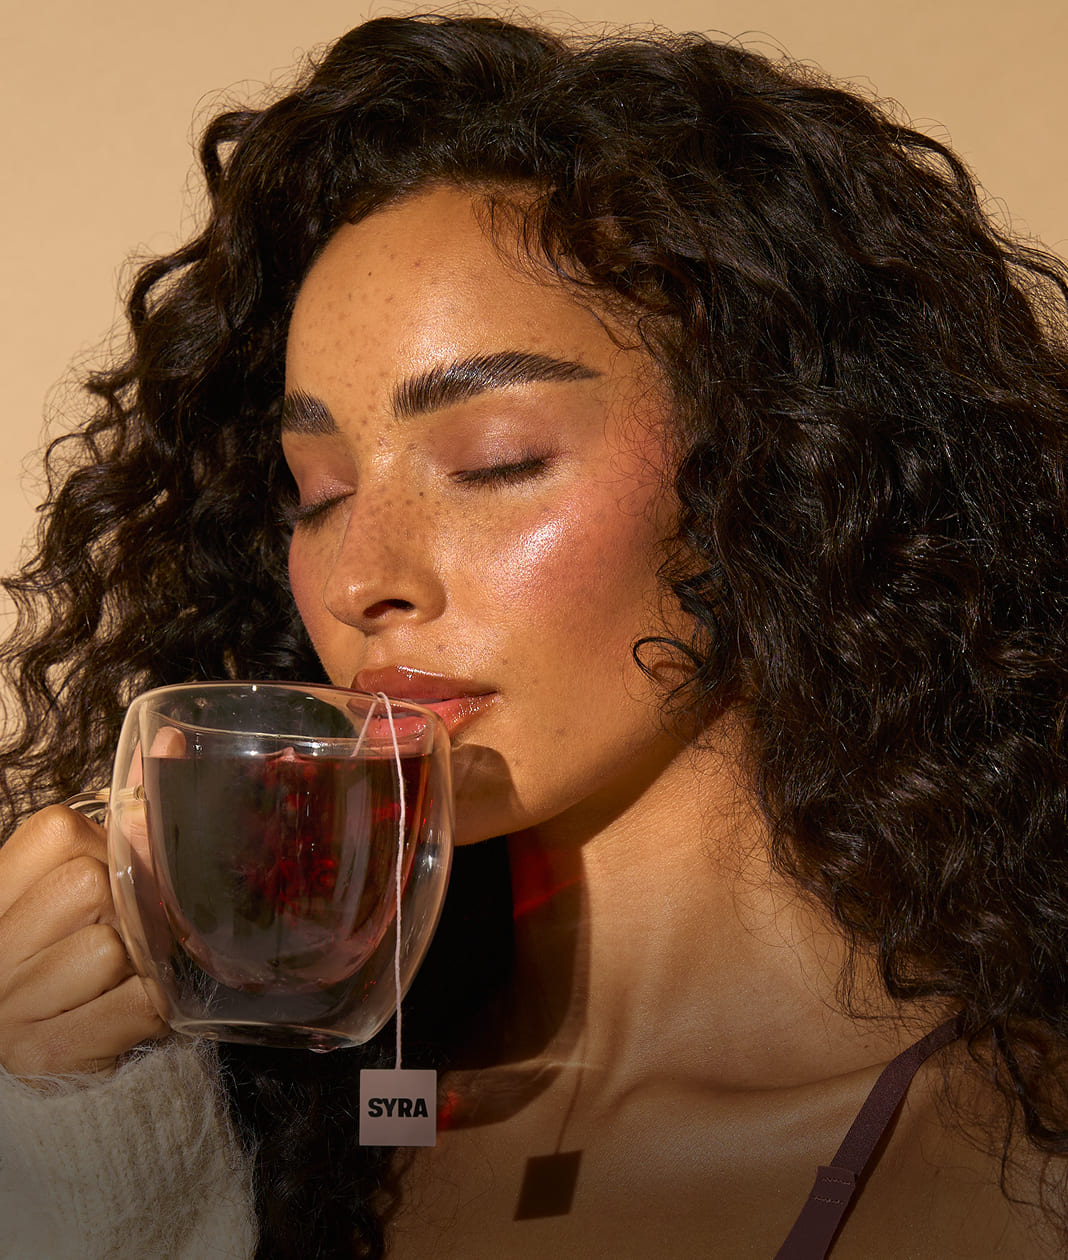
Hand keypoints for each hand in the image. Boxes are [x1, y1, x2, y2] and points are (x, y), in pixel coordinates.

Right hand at [0, 804, 168, 1079]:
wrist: (33, 1048)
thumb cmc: (65, 944)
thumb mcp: (74, 871)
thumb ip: (121, 808)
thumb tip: (174, 737)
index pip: (60, 832)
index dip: (104, 847)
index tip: (105, 872)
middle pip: (93, 887)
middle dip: (127, 905)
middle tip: (119, 928)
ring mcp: (12, 1006)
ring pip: (116, 948)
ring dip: (141, 958)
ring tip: (121, 971)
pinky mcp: (49, 1053)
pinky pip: (137, 1005)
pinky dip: (151, 1002)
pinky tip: (129, 1004)